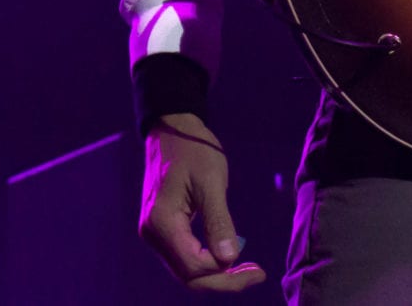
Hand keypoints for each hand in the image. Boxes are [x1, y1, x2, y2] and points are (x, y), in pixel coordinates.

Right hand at [139, 114, 266, 292]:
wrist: (172, 129)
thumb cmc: (194, 150)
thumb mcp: (212, 182)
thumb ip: (219, 221)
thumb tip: (230, 258)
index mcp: (162, 224)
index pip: (195, 267)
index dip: (226, 275)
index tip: (258, 271)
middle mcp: (152, 234)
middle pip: (188, 276)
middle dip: (224, 281)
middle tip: (257, 274)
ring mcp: (154, 233)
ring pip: (185, 270)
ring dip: (217, 273)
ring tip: (248, 268)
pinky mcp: (162, 228)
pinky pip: (184, 256)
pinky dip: (207, 261)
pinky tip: (229, 256)